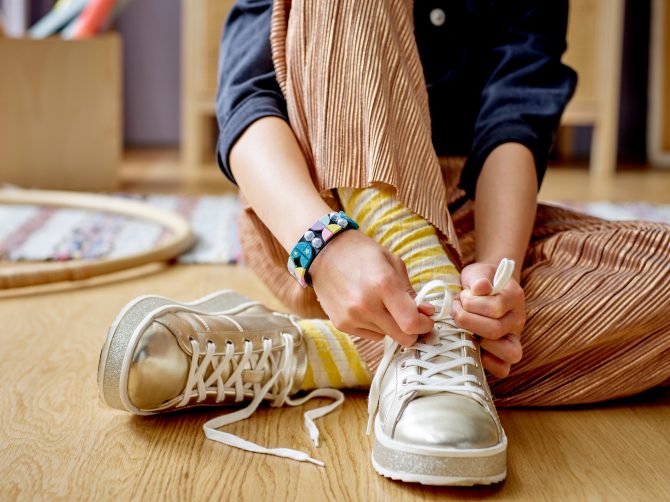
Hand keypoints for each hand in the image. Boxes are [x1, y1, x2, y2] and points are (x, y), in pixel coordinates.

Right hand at [310, 230, 434, 345]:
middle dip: (413, 331)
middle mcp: (366, 305)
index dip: (425, 326)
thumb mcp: (393, 263)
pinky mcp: (341, 325)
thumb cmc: (362, 254)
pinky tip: (367, 308)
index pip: (411, 323)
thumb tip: (427, 313)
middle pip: (402, 338)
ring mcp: (352, 317)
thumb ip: (411, 291)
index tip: (427, 320)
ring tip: (381, 304)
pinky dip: (375, 326)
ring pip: (387, 337)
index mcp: (383, 284)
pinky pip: (370, 336)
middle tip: (412, 319)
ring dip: (392, 326)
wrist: (324, 253)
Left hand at [452, 262, 525, 377]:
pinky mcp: (504, 353)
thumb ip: (479, 278)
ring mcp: (514, 338)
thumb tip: (481, 287)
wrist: (485, 286)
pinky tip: (472, 346)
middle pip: (496, 330)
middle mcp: (518, 319)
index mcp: (514, 296)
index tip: (461, 297)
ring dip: (480, 342)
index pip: (496, 307)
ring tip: (466, 330)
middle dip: (467, 321)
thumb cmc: (479, 281)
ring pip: (510, 353)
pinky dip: (488, 363)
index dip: (472, 304)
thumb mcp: (478, 273)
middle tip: (457, 311)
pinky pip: (504, 368)